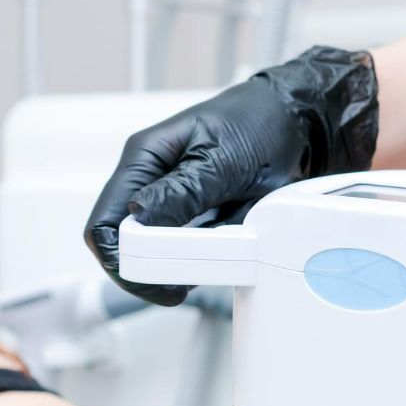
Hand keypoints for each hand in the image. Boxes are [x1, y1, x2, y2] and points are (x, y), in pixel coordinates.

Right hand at [85, 46, 377, 305]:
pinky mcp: (196, 216)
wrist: (300, 121)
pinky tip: (226, 251)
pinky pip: (189, 249)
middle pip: (125, 244)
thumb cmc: (261, 123)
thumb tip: (141, 217)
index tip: (153, 278)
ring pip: (157, 251)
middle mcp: (151, 182)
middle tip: (183, 284)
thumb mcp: (224, 159)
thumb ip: (183, 191)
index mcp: (144, 159)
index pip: (105, 222)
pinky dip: (204, 258)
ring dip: (182, 264)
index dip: (120, 258)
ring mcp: (172, 200)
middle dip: (152, 267)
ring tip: (216, 259)